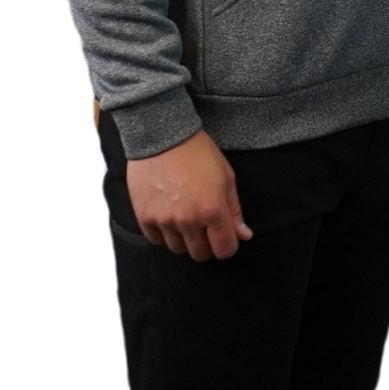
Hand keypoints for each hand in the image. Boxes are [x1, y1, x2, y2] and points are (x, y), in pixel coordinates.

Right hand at [127, 129, 254, 260]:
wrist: (162, 135)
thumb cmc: (198, 153)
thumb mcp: (225, 177)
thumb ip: (234, 210)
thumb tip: (244, 236)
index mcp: (212, 210)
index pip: (224, 250)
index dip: (227, 246)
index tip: (223, 237)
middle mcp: (188, 220)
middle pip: (200, 254)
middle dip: (206, 245)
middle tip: (203, 228)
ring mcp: (164, 220)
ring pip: (177, 249)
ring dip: (183, 239)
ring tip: (183, 219)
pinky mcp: (144, 216)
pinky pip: (156, 240)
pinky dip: (162, 233)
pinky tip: (167, 217)